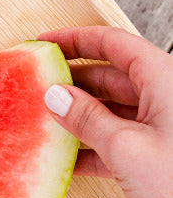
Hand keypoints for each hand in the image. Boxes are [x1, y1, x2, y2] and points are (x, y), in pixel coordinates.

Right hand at [40, 26, 172, 197]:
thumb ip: (87, 119)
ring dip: (76, 117)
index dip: (76, 40)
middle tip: (37, 89)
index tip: (46, 44)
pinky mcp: (155, 154)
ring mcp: (159, 128)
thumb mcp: (127, 149)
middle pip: (108, 78)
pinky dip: (90, 146)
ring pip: (109, 110)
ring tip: (44, 123)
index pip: (113, 45)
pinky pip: (115, 140)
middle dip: (71, 83)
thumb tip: (56, 97)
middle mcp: (163, 99)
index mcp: (164, 82)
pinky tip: (65, 157)